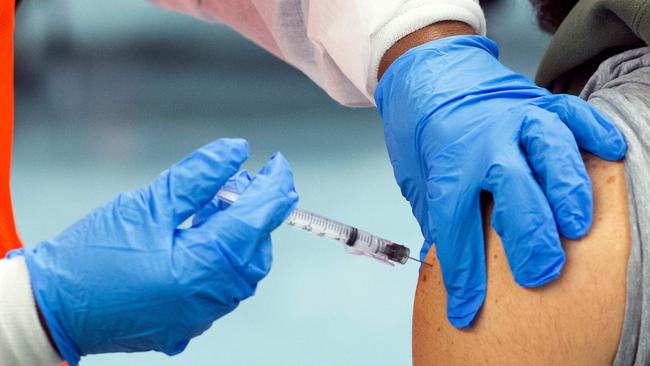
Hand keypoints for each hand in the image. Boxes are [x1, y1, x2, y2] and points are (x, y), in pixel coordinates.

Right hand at [17, 139, 297, 364]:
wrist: (52, 306)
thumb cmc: (91, 255)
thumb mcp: (146, 204)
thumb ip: (198, 176)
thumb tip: (236, 150)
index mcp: (202, 267)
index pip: (258, 220)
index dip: (275, 187)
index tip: (279, 164)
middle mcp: (210, 299)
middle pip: (256, 247)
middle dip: (254, 211)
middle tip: (233, 183)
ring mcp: (200, 316)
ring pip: (242, 270)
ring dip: (236, 234)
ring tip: (210, 208)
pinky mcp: (187, 323)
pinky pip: (221, 287)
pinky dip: (220, 258)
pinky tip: (198, 238)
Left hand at [375, 35, 626, 327]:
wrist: (428, 76)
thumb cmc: (423, 134)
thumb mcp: (418, 179)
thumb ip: (437, 215)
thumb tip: (451, 259)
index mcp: (447, 164)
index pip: (455, 226)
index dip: (462, 274)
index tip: (467, 310)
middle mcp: (485, 140)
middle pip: (513, 189)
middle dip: (530, 236)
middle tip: (540, 273)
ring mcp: (515, 119)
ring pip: (551, 150)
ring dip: (568, 190)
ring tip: (577, 226)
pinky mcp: (539, 103)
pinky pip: (574, 114)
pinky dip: (595, 133)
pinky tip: (610, 152)